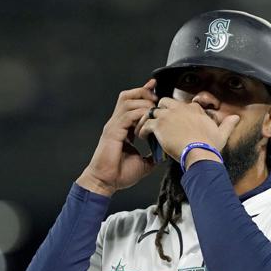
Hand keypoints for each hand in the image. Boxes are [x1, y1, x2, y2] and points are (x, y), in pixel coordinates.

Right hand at [77, 79, 158, 196]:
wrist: (106, 183)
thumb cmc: (120, 174)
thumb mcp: (143, 163)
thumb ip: (152, 155)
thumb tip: (164, 154)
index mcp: (122, 128)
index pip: (131, 104)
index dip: (143, 94)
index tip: (154, 88)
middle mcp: (116, 124)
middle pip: (127, 96)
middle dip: (143, 92)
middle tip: (156, 96)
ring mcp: (113, 126)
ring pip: (127, 102)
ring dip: (143, 102)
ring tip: (154, 106)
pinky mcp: (112, 132)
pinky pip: (127, 116)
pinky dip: (139, 114)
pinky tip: (147, 118)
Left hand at [138, 98, 239, 168]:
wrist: (200, 154)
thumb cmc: (211, 146)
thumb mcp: (222, 133)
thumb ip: (228, 124)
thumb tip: (237, 117)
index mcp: (194, 109)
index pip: (183, 104)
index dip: (178, 112)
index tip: (176, 120)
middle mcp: (180, 108)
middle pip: (165, 102)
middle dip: (160, 110)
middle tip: (158, 122)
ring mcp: (169, 116)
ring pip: (152, 111)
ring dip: (148, 119)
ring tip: (146, 129)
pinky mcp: (159, 125)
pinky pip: (146, 123)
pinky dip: (143, 129)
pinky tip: (143, 136)